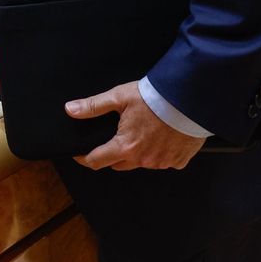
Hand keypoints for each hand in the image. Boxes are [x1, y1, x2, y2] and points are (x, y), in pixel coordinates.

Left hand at [67, 81, 203, 171]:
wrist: (189, 98)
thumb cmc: (154, 97)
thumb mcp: (119, 97)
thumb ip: (93, 106)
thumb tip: (70, 110)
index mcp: (125, 146)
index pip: (96, 161)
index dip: (84, 158)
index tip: (79, 154)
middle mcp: (143, 160)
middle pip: (118, 164)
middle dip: (112, 154)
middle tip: (114, 137)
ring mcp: (162, 162)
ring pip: (141, 163)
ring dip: (137, 153)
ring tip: (141, 133)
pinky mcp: (179, 161)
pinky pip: (164, 162)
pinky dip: (160, 153)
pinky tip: (162, 137)